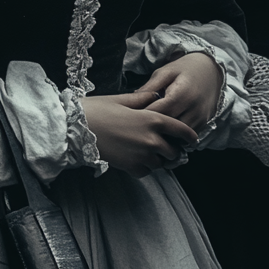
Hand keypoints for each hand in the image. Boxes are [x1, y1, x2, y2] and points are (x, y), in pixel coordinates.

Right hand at [82, 90, 198, 177]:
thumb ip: (143, 100)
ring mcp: (142, 156)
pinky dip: (144, 167)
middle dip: (171, 149)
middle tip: (165, 146)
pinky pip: (146, 171)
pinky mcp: (131, 167)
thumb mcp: (121, 99)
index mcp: (151, 119)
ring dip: (157, 159)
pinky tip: (135, 159)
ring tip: (147, 152)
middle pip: (173, 151)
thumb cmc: (97, 110)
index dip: (189, 135)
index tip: (192, 139)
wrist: (76, 129)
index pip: (180, 129)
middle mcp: (151, 139)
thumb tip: (156, 96)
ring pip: (160, 163)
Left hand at [134, 52, 222, 130]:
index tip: (131, 117)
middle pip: (169, 127)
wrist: (211, 70)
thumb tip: (133, 101)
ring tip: (151, 131)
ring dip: (166, 135)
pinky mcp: (205, 123)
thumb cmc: (185, 68)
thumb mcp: (165, 72)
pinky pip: (188, 136)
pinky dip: (177, 136)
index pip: (159, 112)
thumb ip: (150, 87)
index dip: (144, 115)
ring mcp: (201, 118)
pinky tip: (165, 131)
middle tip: (138, 128)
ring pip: (179, 136)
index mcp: (182, 93)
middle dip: (153, 128)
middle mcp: (194, 108)